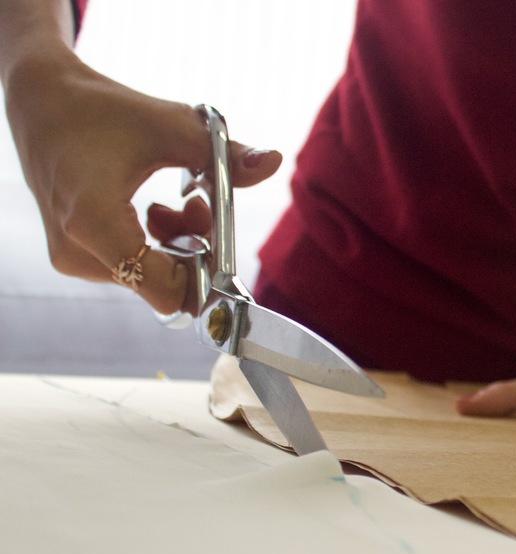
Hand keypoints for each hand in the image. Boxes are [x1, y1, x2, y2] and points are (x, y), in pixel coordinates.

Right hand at [4, 48, 280, 314]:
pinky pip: (133, 268)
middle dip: (197, 250)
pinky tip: (158, 209)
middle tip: (202, 203)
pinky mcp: (73, 255)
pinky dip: (158, 244)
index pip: (162, 289)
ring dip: (180, 244)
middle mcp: (76, 250)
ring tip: (184, 200)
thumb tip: (273, 161)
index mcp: (92, 222)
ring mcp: (71, 258)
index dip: (204, 283)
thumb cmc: (103, 109)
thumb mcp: (171, 127)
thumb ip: (225, 155)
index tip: (229, 260)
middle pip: (162, 284)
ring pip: (151, 277)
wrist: (42, 101)